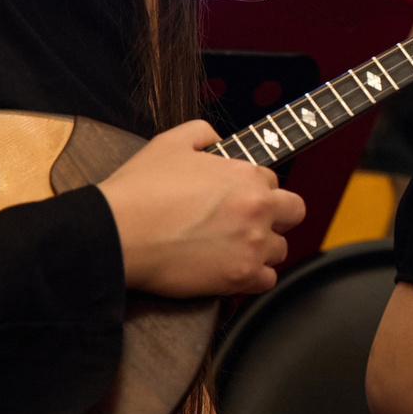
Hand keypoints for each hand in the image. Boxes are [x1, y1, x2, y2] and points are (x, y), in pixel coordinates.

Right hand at [97, 120, 303, 295]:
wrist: (119, 233)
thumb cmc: (141, 189)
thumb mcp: (171, 141)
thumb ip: (203, 133)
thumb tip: (219, 140)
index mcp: (246, 175)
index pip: (273, 181)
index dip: (254, 189)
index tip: (236, 198)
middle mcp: (258, 209)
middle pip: (293, 212)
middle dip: (275, 215)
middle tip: (247, 222)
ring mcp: (252, 245)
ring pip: (280, 249)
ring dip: (262, 248)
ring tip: (233, 247)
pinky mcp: (240, 277)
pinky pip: (267, 280)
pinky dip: (253, 277)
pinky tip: (232, 269)